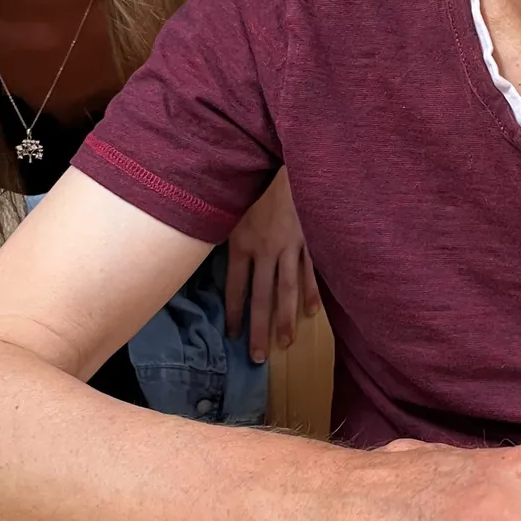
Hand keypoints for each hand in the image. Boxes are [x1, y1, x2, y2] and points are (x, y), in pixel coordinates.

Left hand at [224, 168, 319, 363]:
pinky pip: (311, 271)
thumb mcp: (231, 206)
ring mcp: (291, 247)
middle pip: (262, 297)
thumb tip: (208, 253)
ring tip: (285, 343)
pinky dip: (312, 292)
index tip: (232, 336)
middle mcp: (266, 250)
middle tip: (259, 358)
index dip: (233, 314)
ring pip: (287, 290)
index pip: (235, 288)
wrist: (288, 162)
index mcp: (243, 243)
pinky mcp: (311, 240)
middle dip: (259, 329)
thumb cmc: (254, 182)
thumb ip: (225, 232)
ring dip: (286, 319)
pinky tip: (311, 313)